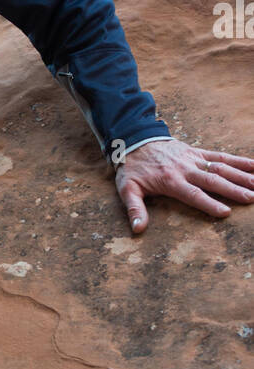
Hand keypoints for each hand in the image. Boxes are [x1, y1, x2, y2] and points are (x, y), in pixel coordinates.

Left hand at [114, 138, 253, 233]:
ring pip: (221, 166)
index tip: (226, 212)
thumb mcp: (127, 189)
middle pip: (213, 180)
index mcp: (170, 180)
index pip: (193, 194)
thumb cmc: (132, 168)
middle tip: (251, 198)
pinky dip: (238, 160)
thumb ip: (134, 209)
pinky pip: (220, 155)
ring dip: (240, 175)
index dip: (209, 203)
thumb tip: (138, 229)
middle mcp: (185, 169)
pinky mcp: (197, 152)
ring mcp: (193, 159)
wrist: (134, 139)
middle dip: (233, 189)